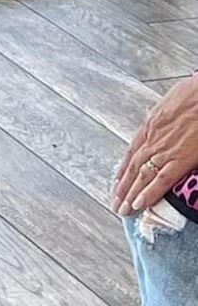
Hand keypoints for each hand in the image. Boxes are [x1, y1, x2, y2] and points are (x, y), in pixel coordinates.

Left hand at [114, 76, 197, 214]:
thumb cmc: (193, 94)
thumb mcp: (170, 104)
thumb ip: (162, 118)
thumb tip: (159, 119)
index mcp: (150, 126)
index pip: (131, 153)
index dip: (123, 170)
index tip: (116, 183)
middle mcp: (152, 140)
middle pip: (132, 168)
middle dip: (123, 188)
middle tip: (116, 204)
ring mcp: (165, 150)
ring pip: (142, 176)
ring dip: (130, 194)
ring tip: (123, 210)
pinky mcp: (180, 158)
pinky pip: (161, 180)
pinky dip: (149, 193)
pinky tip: (140, 204)